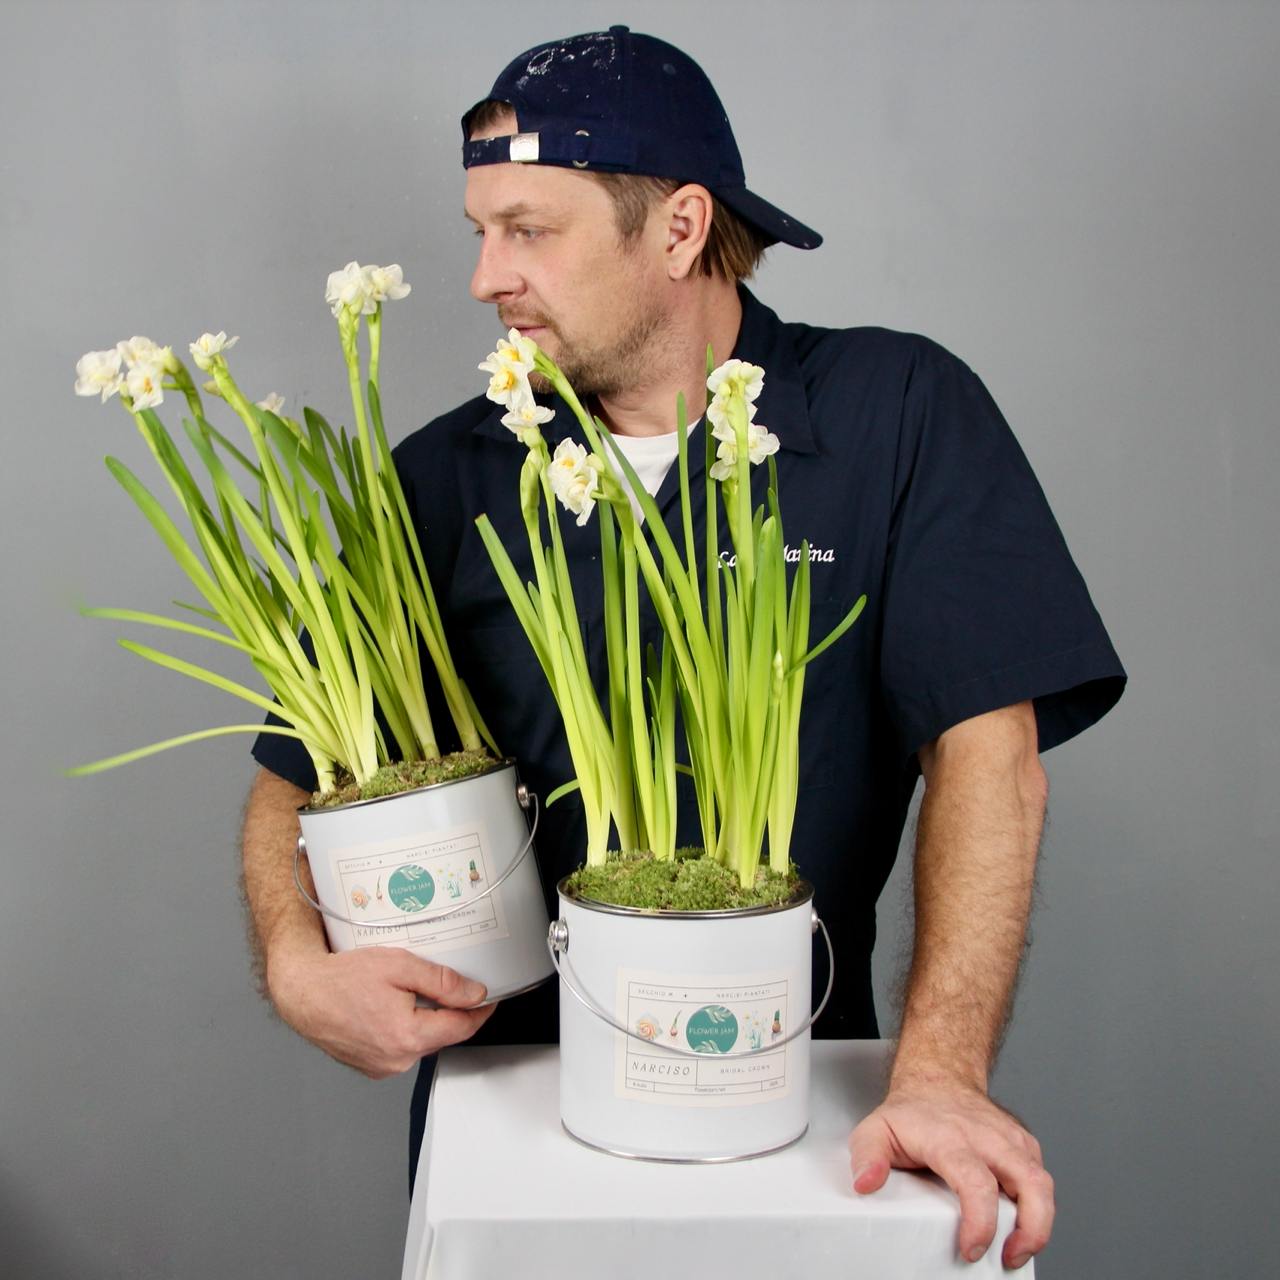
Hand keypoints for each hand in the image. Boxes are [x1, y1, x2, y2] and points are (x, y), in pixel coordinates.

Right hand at [266, 943, 496, 1077]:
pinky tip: (390, 1007)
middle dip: (449, 1011)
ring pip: (422, 1041)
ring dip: (425, 1020)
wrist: (302, 992)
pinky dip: (404, 1029)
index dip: (481, 1010)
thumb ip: (442, 982)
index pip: (463, 1027)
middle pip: (443, 1034)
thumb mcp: (399, 966)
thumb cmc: (342, 978)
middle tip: (444, 983)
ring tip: (407, 992)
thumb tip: (474, 994)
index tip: (490, 996)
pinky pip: (401, 1047)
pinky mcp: (372, 1066)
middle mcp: (397, 1060)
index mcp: (408, 1037)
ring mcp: (383, 1067)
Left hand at [848, 1077, 1053, 1270]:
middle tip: (1011, 1257)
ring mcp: (1009, 1139)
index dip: (980, 1222)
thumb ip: (867, 1157)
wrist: (938, 1078)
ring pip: (1042, 1182)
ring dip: (1039, 1223)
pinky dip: (1037, 1205)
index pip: (976, 1182)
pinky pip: (1040, 1177)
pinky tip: (1019, 1221)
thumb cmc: (911, 1113)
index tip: (972, 1249)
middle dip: (1032, 1229)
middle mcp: (987, 1137)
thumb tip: (866, 1184)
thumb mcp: (876, 1130)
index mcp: (950, 1138)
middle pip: (1030, 1182)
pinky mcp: (1023, 1144)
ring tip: (1017, 1250)